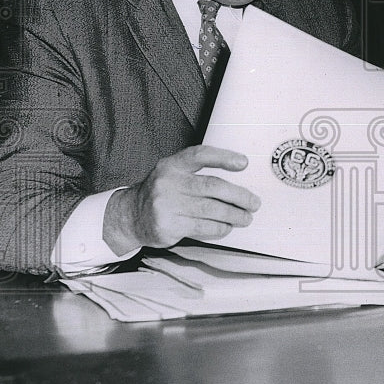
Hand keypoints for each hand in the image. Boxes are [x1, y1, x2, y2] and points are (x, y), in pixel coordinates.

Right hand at [104, 145, 259, 254]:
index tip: (243, 163)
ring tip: (246, 217)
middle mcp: (168, 183)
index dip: (223, 157)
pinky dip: (220, 228)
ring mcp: (166, 205)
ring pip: (211, 209)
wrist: (130, 217)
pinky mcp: (168, 226)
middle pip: (212, 186)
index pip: (200, 155)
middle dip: (239, 195)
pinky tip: (227, 227)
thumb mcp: (173, 174)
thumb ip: (197, 173)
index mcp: (172, 165)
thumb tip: (236, 182)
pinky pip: (203, 227)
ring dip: (234, 215)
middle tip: (253, 202)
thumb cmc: (161, 193)